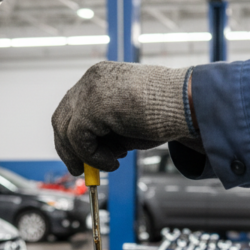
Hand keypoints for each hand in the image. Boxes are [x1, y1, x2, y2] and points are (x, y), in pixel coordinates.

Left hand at [51, 62, 195, 174]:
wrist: (188, 104)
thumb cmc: (167, 113)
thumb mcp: (127, 122)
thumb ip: (105, 132)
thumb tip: (88, 156)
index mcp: (99, 79)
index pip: (71, 109)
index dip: (72, 138)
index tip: (80, 159)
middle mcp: (91, 79)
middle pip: (61, 118)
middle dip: (68, 149)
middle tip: (79, 171)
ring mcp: (90, 89)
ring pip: (65, 130)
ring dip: (84, 155)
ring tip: (110, 164)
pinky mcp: (94, 105)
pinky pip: (78, 138)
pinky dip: (93, 157)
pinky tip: (114, 162)